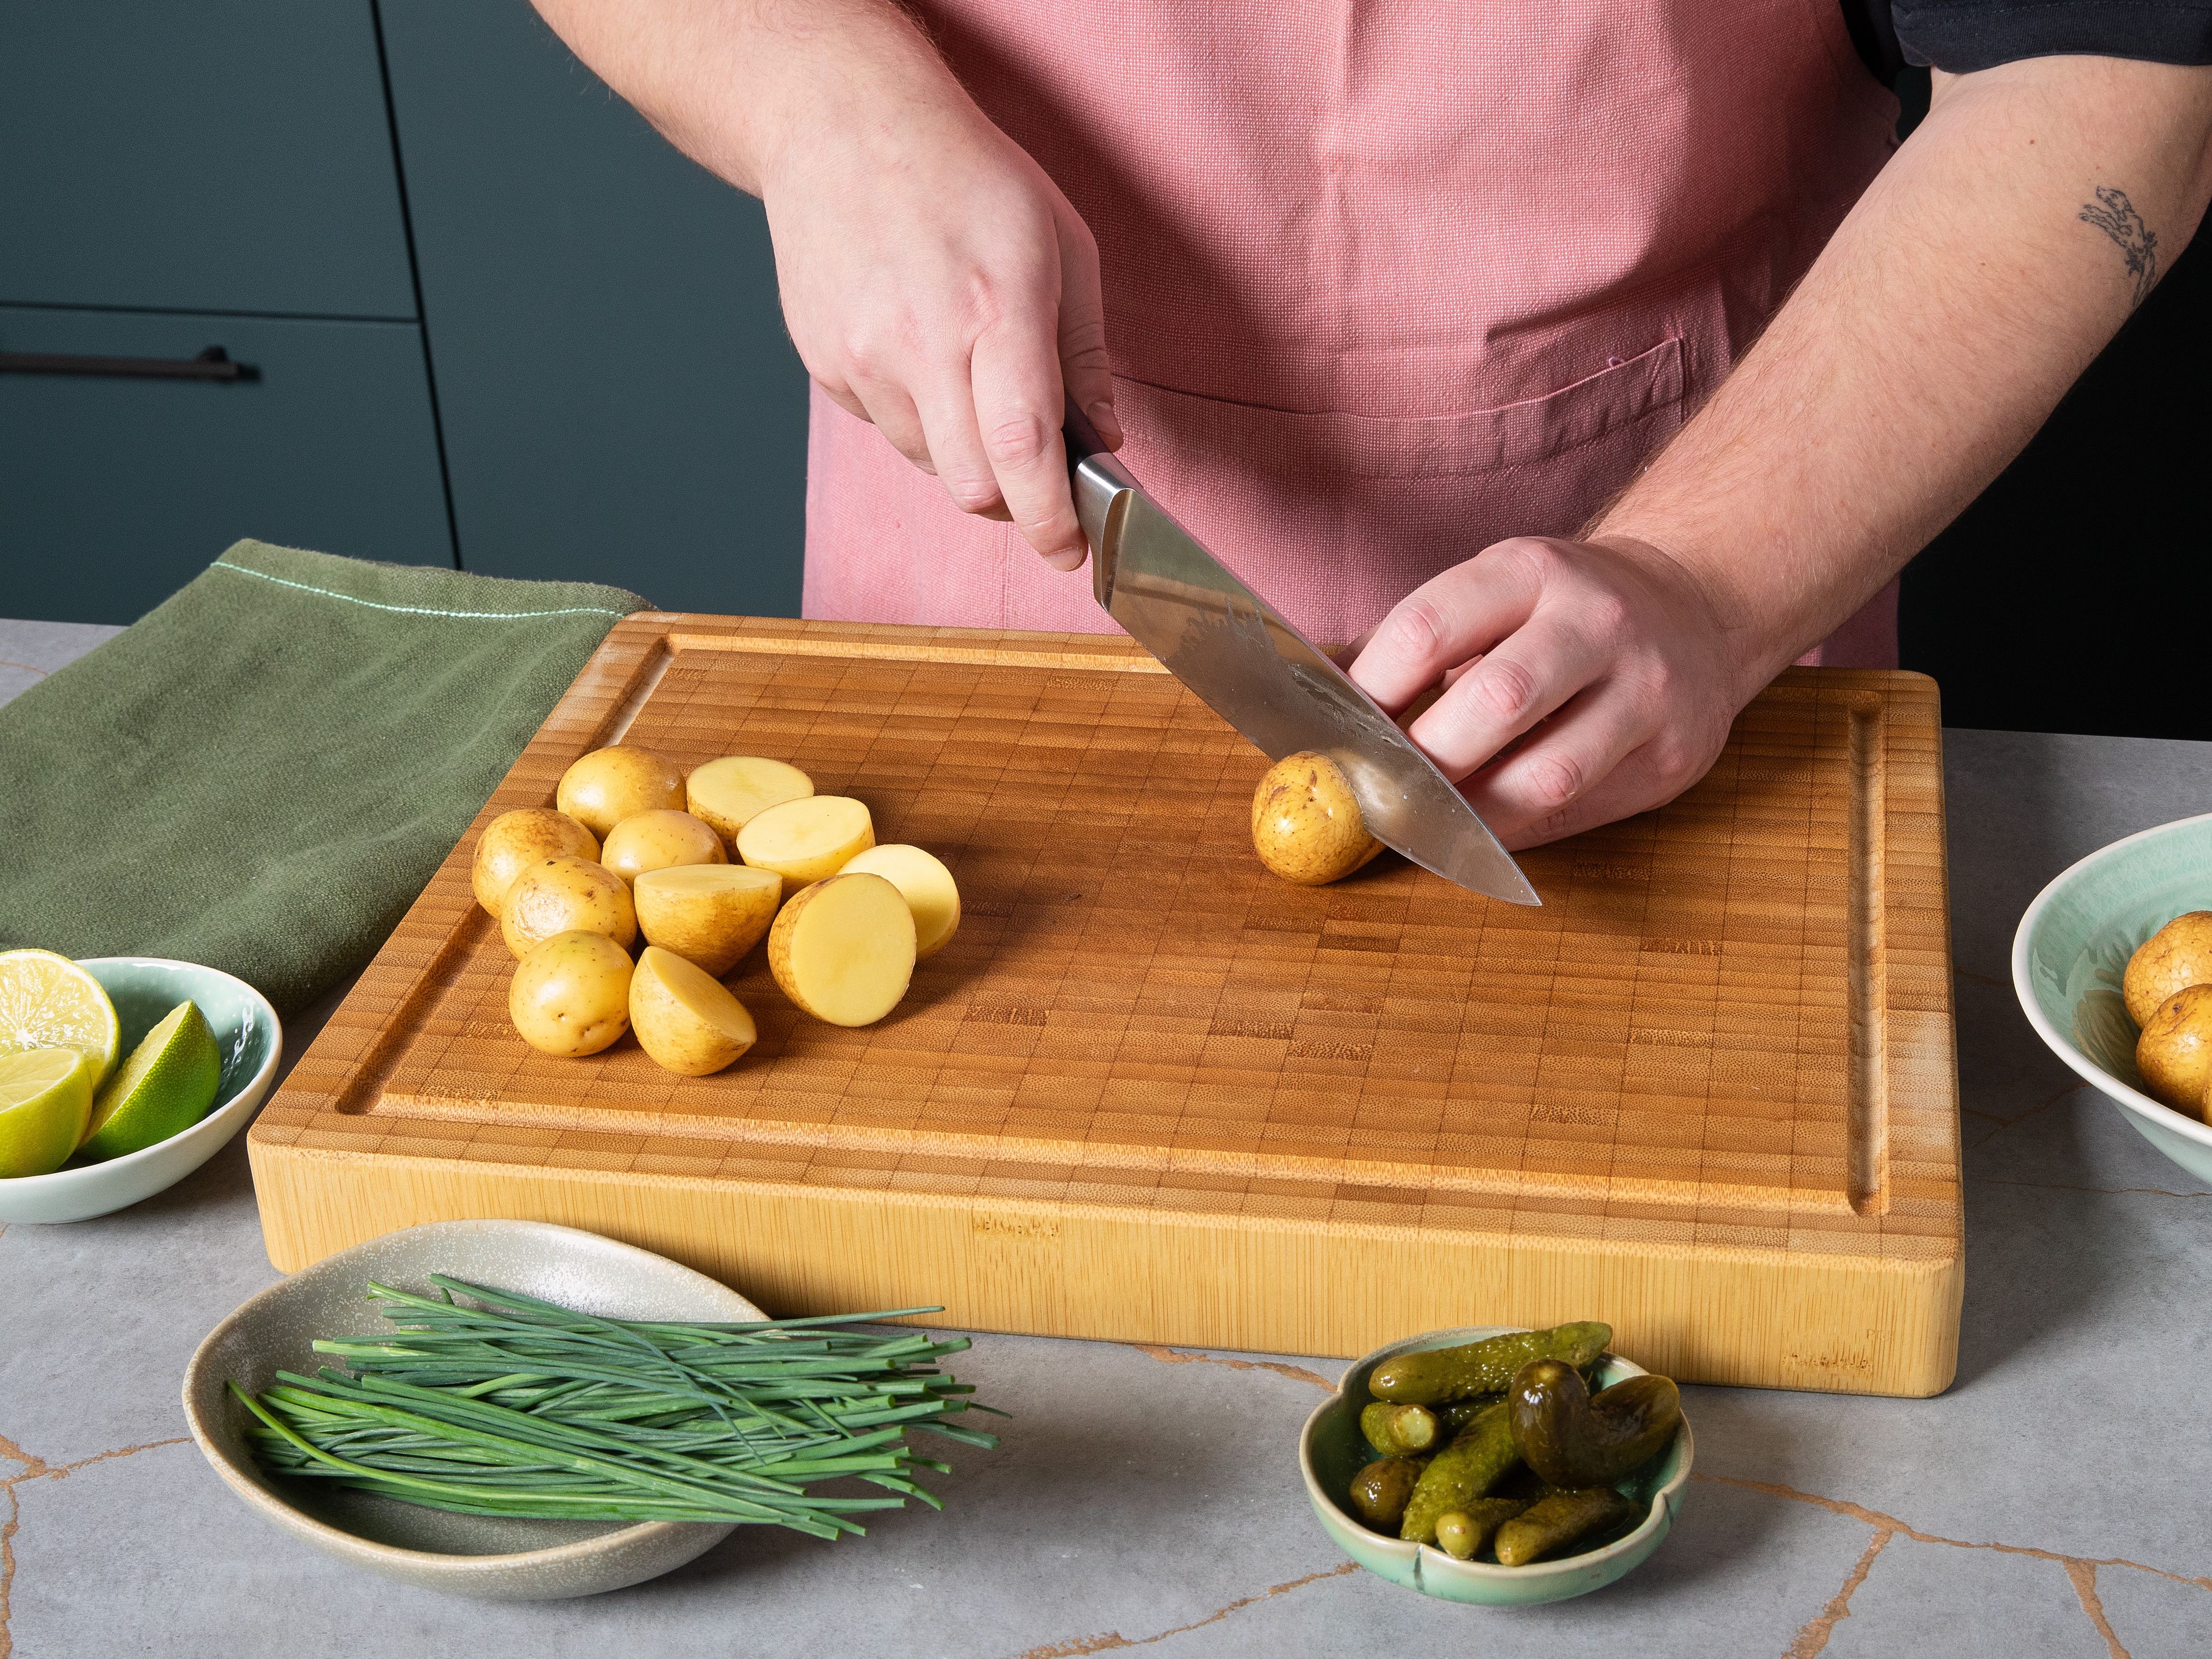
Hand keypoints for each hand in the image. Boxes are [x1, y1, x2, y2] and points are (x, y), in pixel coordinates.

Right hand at [760, 78, 1116, 568]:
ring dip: (964, 455)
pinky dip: (918, 418)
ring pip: (930, 466)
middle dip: (1012, 500)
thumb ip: (1085, 355)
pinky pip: (887, 429)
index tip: (1071, 550)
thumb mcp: (1062, 245)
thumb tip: (1105, 441)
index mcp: (997, 310)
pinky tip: (920, 352)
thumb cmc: (965, 177)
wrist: (840, 123)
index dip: (1050, 520)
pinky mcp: (826, 365)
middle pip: (972, 488)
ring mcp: (864, 357)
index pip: (1022, 453)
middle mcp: (923, 343)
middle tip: (1033, 475)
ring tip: (970, 377)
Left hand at [1347, 537, 1743, 849]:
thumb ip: (1402, 644)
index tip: (1330, 736)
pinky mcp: (1674, 752)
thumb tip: (1306, 685)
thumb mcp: (1488, 597)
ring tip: (1425, 824)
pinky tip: (1480, 834)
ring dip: (1471, 815)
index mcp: (1529, 572)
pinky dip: (1518, 832)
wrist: (1694, 608)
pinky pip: (1581, 810)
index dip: (1370, 693)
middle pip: (1492, 703)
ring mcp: (1646, 687)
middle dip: (1423, 763)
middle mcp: (1595, 621)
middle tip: (1377, 793)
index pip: (1430, 629)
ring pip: (1546, 774)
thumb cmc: (1556, 616)